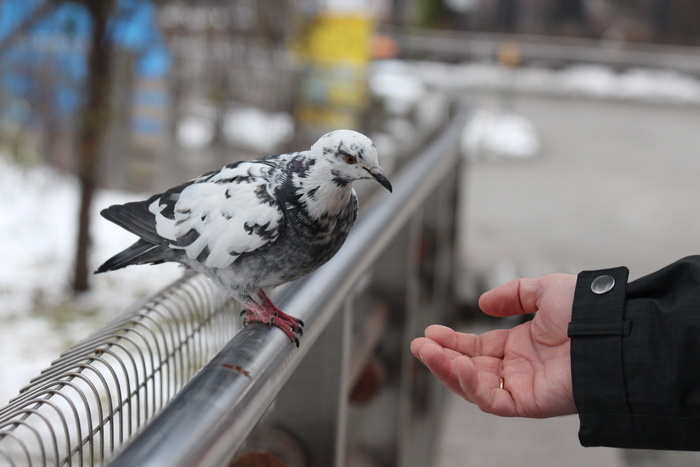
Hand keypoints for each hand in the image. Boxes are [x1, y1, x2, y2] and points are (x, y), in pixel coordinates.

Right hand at [411, 274, 577, 417]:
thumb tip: (483, 303)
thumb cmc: (586, 312)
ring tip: (425, 351)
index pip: (477, 348)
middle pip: (470, 368)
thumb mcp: (545, 290)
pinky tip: (456, 365)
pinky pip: (492, 400)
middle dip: (441, 357)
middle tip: (419, 344)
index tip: (431, 332)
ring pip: (474, 386)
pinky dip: (470, 385)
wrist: (610, 331)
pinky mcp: (528, 402)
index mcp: (520, 345)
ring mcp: (522, 386)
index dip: (452, 341)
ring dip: (447, 369)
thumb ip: (515, 294)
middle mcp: (518, 368)